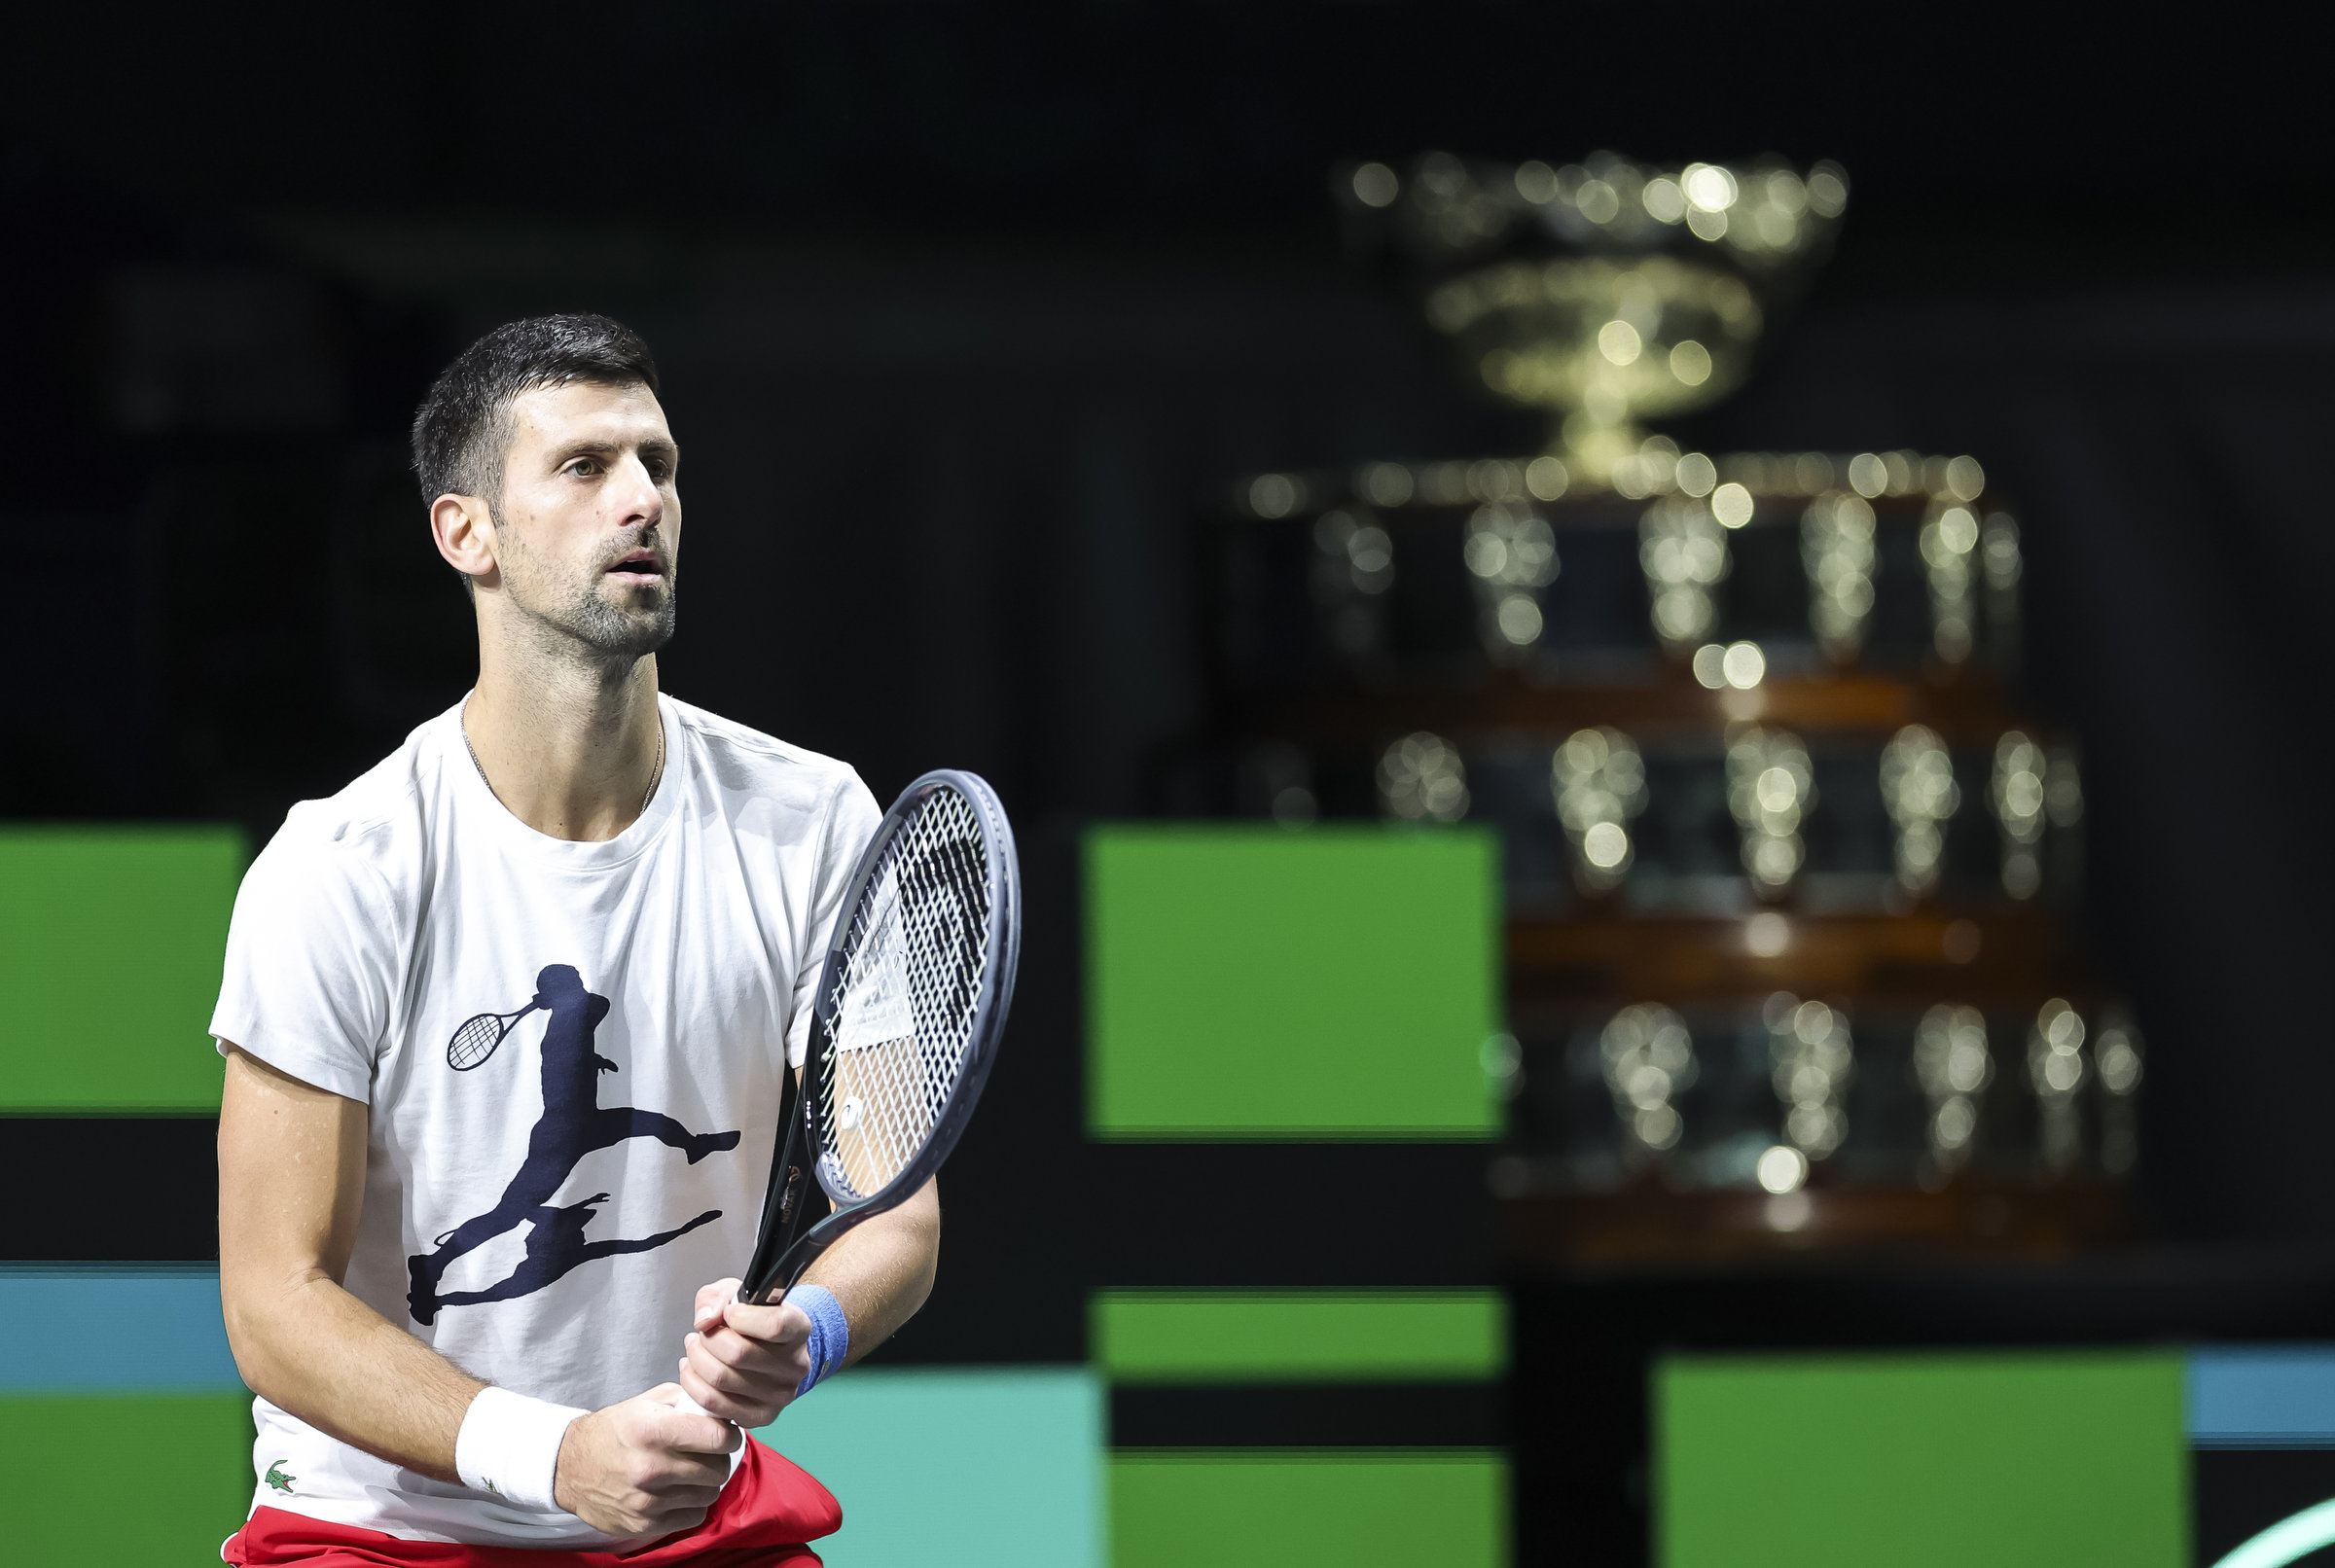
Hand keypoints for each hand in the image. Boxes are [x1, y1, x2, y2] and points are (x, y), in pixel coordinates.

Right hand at [552, 1385, 738, 1537]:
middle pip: (717, 1468)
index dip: (730, 1435)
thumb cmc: (614, 1431)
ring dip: (706, 1482)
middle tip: (709, 1454)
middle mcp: (650, 1466)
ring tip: (692, 1472)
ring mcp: (647, 1499)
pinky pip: (693, 1516)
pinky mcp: (644, 1524)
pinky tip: (680, 1491)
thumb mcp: (646, 1402)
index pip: (717, 1438)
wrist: (569, 1467)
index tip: (726, 1435)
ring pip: (709, 1493)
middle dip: (720, 1458)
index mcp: (653, 1429)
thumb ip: (686, 1401)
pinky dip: (693, 1504)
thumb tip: (721, 1408)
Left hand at [676, 1276, 814, 1427]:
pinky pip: (714, 1403)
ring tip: (695, 1349)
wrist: (769, 1350)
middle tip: (703, 1333)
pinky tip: (694, 1370)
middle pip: (738, 1354)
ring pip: (721, 1379)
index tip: (728, 1312)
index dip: (741, 1317)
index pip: (774, 1325)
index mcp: (799, 1329)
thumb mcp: (738, 1294)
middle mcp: (796, 1365)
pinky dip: (694, 1385)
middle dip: (708, 1339)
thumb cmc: (754, 1319)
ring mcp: (781, 1395)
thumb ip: (717, 1298)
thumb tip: (705, 1321)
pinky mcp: (761, 1416)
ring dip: (696, 1360)